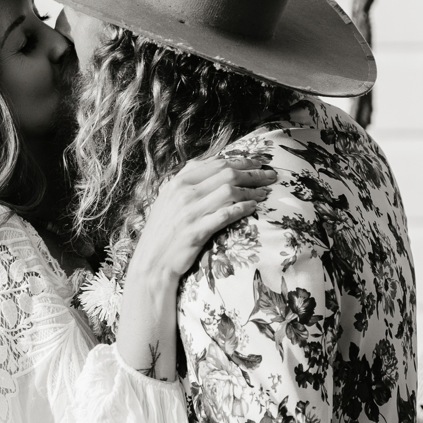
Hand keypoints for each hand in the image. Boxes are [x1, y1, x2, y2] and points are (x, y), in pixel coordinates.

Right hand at [130, 156, 276, 285]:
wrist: (152, 261)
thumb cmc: (163, 230)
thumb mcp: (169, 199)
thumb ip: (188, 182)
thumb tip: (212, 167)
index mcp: (178, 182)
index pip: (216, 163)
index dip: (241, 161)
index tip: (257, 162)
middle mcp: (184, 193)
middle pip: (227, 174)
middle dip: (253, 173)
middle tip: (270, 175)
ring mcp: (190, 212)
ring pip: (229, 192)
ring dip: (252, 191)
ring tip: (265, 193)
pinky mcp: (197, 232)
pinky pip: (226, 215)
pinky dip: (243, 209)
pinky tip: (254, 208)